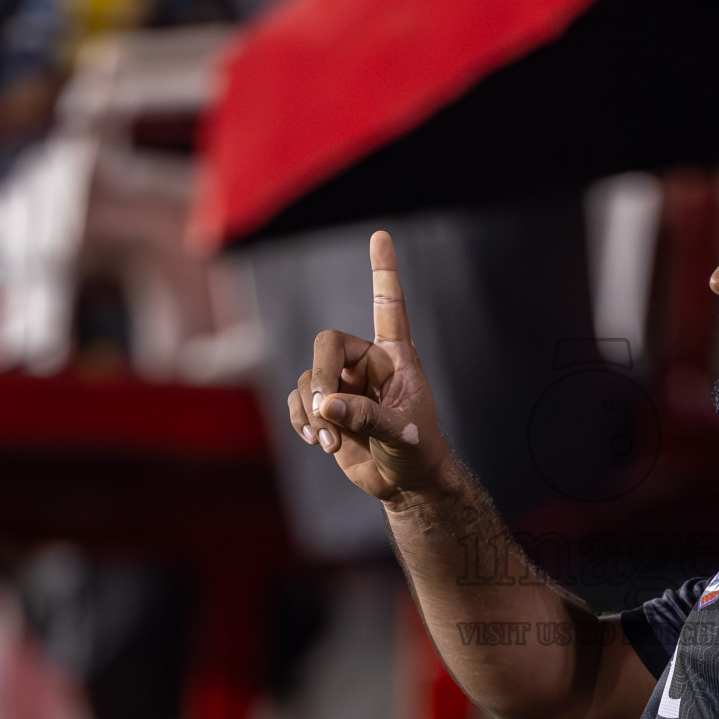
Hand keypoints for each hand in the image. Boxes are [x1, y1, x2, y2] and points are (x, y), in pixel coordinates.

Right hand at [287, 231, 450, 501]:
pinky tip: (316, 440)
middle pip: (327, 344)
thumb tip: (327, 405)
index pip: (388, 305)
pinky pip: (299, 399)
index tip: (380, 235)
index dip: (383, 271)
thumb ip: (368, 417)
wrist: (406, 483)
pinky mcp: (326, 408)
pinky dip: (302, 419)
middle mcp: (367, 364)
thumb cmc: (418, 453)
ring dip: (312, 411)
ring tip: (329, 442)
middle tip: (327, 417)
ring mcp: (344, 386)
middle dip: (322, 379)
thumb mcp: (403, 435)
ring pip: (310, 378)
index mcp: (397, 357)